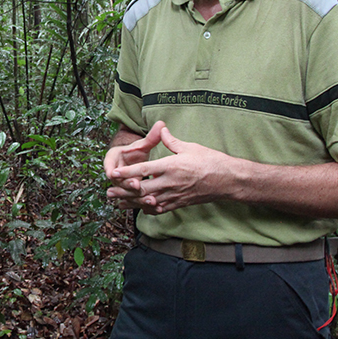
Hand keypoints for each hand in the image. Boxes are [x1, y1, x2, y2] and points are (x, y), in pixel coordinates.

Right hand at [103, 121, 164, 202]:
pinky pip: (134, 200)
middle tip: (139, 187)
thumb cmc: (135, 151)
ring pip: (127, 194)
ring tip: (151, 201)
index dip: (116, 173)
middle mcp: (114, 173)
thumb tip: (162, 124)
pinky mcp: (128, 193)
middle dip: (129, 187)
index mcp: (112, 160)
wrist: (131, 162)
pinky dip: (143, 204)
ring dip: (138, 199)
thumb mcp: (142, 144)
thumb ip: (151, 137)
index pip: (110, 167)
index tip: (128, 177)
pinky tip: (156, 208)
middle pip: (119, 183)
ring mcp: (120, 185)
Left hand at [108, 125, 233, 214]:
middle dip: (123, 192)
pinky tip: (140, 209)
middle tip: (109, 193)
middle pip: (141, 189)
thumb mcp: (190, 147)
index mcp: (171, 166)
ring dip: (132, 203)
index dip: (127, 172)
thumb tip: (160, 128)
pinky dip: (149, 210)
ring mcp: (175, 195)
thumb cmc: (210, 161)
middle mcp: (170, 182)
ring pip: (148, 202)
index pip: (144, 170)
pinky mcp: (180, 203)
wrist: (228, 180)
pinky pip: (161, 209)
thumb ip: (171, 140)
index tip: (113, 173)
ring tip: (118, 203)